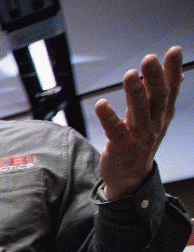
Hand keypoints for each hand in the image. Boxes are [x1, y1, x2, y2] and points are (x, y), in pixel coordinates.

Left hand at [95, 46, 182, 199]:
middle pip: (157, 97)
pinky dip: (108, 116)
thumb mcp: (154, 118)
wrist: (129, 177)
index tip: (174, 50)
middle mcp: (155, 123)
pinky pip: (116, 130)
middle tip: (150, 58)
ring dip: (134, 92)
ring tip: (130, 74)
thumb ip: (157, 95)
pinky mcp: (121, 147)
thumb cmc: (140, 142)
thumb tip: (174, 71)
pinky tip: (101, 104)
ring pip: (139, 111)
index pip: (171, 89)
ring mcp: (139, 136)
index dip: (173, 69)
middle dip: (155, 77)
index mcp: (162, 114)